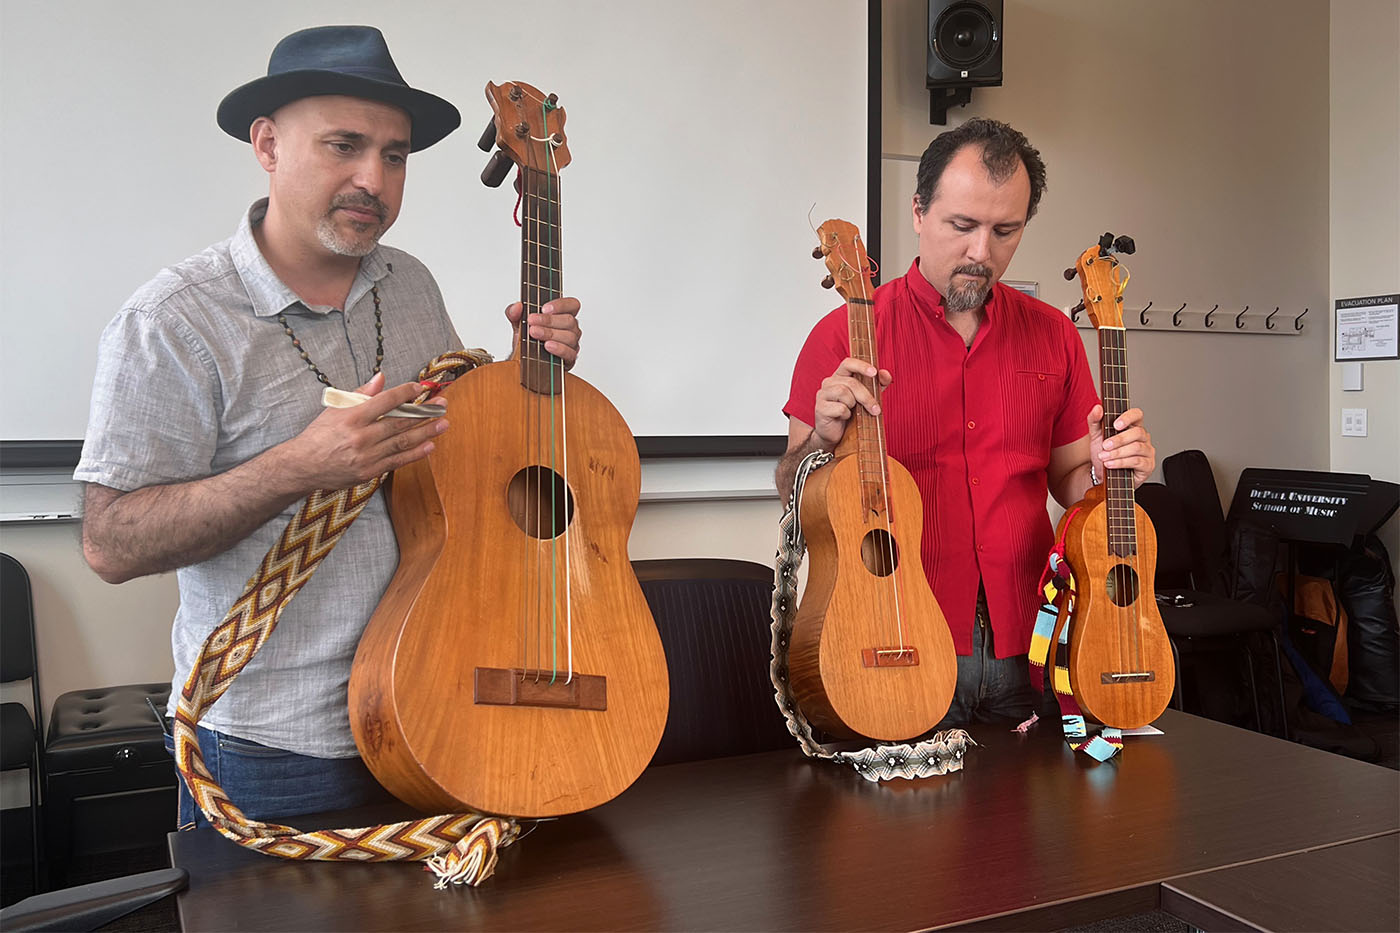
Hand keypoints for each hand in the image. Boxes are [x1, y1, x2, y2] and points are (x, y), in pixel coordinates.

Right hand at [281, 372, 448, 490]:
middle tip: (442, 405)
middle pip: (399, 422)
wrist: (303, 465)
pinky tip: (430, 445)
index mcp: (352, 417)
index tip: (420, 387)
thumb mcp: (335, 408)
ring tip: (443, 423)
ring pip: (402, 442)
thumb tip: (381, 378)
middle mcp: (361, 436)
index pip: (385, 401)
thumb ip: (360, 393)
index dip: (404, 393)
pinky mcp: (369, 472)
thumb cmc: (319, 434)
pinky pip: (397, 461)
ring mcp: (366, 456)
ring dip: (426, 432)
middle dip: (424, 412)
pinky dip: (415, 453)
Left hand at [506, 297, 581, 367]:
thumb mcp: (517, 322)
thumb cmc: (526, 338)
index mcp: (562, 315)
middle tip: (532, 321)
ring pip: (570, 336)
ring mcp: (571, 344)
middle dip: (549, 320)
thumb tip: (517, 306)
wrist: (522, 360)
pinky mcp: (569, 358)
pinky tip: (547, 345)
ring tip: (534, 333)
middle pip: (569, 320)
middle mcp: (570, 328)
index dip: (561, 305)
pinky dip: (559, 348)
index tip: (544, 308)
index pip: (572, 304)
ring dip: (550, 333)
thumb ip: (514, 312)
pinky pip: (570, 353)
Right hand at [812, 357, 891, 448]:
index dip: (861, 366)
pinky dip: (846, 414)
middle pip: (851, 382)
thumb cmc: (850, 413)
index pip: (848, 363)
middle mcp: (829, 382)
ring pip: (843, 392)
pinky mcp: (820, 408)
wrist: (835, 434)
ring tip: (853, 412)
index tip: (874, 372)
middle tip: (876, 409)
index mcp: (840, 376)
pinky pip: (839, 408)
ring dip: (853, 405)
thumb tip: (885, 374)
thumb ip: (877, 384)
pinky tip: (844, 417)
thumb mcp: (866, 397)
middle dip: (866, 396)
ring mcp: (823, 394)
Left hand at [1087, 405, 1153, 487]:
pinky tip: (1110, 464)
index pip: (1137, 415)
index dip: (1128, 417)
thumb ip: (1094, 420)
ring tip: (1104, 457)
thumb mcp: (1095, 435)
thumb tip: (1098, 408)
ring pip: (1136, 447)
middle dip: (1119, 439)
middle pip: (1137, 432)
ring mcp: (1147, 451)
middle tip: (1105, 445)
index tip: (1116, 424)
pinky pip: (1137, 461)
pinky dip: (1121, 462)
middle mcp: (1143, 437)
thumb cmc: (1103, 452)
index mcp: (1132, 426)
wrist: (1102, 474)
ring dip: (1117, 452)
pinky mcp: (1148, 465)